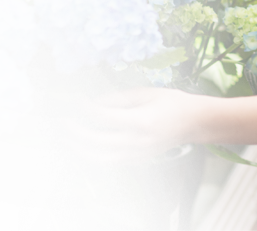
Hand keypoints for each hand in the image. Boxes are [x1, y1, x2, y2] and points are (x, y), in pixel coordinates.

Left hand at [59, 87, 203, 166]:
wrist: (193, 122)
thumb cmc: (172, 103)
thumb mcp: (146, 92)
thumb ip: (118, 98)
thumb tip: (93, 102)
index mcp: (140, 122)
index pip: (103, 116)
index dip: (85, 107)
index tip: (77, 100)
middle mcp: (137, 142)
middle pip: (97, 141)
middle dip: (75, 131)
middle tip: (63, 120)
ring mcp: (137, 155)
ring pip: (100, 159)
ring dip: (79, 150)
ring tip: (66, 139)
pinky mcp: (138, 161)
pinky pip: (111, 163)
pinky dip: (94, 157)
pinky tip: (85, 148)